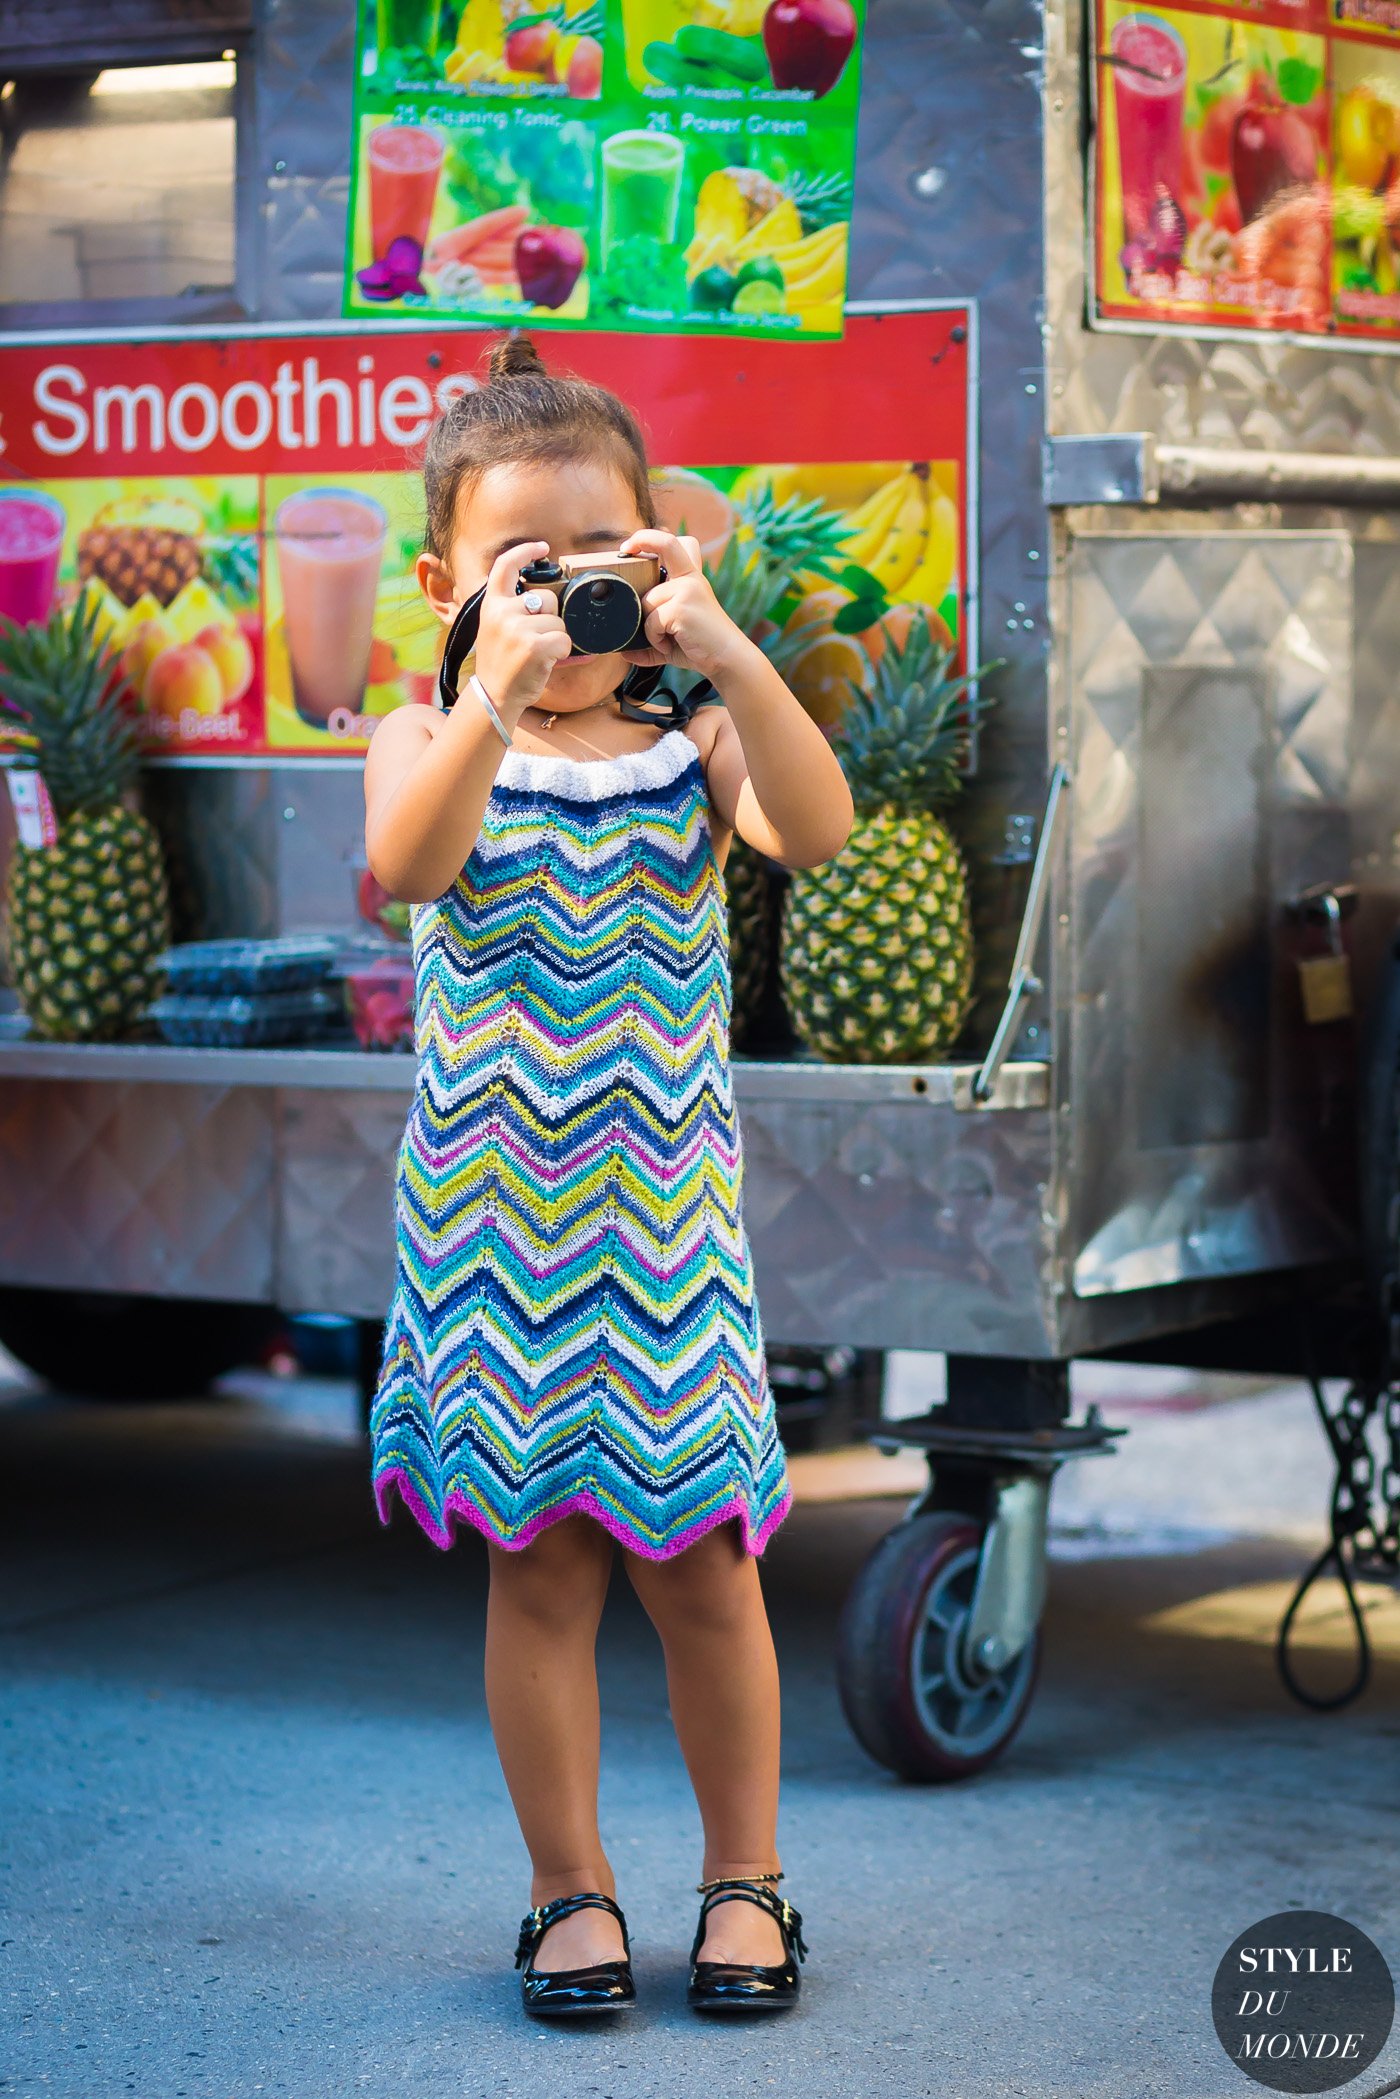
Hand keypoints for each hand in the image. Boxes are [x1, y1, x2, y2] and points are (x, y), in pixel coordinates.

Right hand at [471, 541, 571, 723]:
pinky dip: (562, 653)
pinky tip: (546, 661)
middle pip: (547, 598)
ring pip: (559, 621)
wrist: (493, 696)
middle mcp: (501, 612)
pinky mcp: (533, 646)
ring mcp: (516, 628)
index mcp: (491, 604)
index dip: (525, 551)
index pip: (505, 566)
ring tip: (537, 654)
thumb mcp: (497, 629)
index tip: (542, 548)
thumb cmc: (501, 664)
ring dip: (556, 638)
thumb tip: (555, 595)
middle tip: (535, 639)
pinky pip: (565, 640)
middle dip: (551, 617)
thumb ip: (516, 609)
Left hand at [618, 529, 748, 679]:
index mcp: (690, 578)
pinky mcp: (681, 607)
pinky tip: (670, 644)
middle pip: (665, 544)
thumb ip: (651, 635)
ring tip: (666, 639)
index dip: (648, 538)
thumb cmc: (701, 646)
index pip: (672, 544)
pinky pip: (652, 621)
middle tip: (623, 553)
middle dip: (640, 540)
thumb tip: (624, 651)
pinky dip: (655, 638)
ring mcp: (686, 590)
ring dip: (649, 626)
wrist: (727, 659)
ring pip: (647, 600)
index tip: (627, 547)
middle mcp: (690, 578)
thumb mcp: (674, 634)